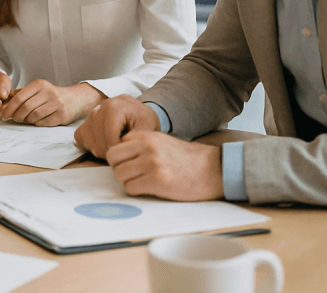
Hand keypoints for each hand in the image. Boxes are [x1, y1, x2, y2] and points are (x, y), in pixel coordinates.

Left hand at [0, 80, 105, 126]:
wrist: (76, 99)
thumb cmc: (52, 95)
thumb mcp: (37, 89)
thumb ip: (20, 93)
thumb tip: (2, 101)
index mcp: (40, 84)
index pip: (20, 97)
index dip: (9, 107)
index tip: (2, 114)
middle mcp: (49, 92)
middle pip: (26, 108)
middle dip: (17, 115)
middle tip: (15, 118)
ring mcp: (57, 104)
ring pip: (34, 116)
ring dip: (27, 120)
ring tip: (27, 119)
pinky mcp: (62, 115)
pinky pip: (43, 123)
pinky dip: (37, 124)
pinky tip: (37, 121)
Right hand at [74, 94, 160, 157]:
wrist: (138, 114)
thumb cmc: (144, 120)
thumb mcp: (148, 127)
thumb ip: (136, 138)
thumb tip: (121, 149)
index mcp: (114, 106)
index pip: (110, 136)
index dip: (119, 149)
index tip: (127, 154)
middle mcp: (99, 107)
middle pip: (99, 139)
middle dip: (111, 151)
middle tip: (123, 152)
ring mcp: (90, 115)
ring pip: (90, 141)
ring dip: (103, 150)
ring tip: (116, 148)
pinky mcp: (85, 122)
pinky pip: (81, 137)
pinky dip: (91, 145)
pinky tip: (105, 144)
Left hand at [106, 131, 222, 200]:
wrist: (214, 169)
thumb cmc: (187, 158)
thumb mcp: (162, 142)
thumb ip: (141, 145)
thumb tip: (120, 157)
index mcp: (146, 135)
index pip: (116, 145)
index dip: (121, 157)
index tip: (131, 164)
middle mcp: (146, 147)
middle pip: (112, 159)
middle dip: (119, 168)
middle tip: (133, 175)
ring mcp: (151, 163)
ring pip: (119, 175)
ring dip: (128, 181)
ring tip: (144, 182)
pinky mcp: (157, 181)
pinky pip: (131, 188)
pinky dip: (137, 191)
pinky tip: (151, 188)